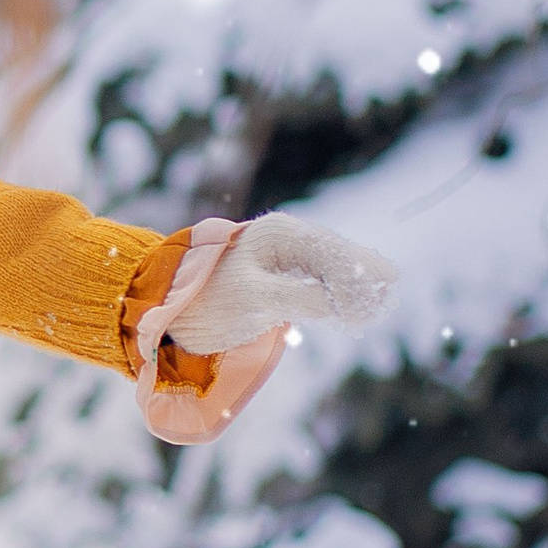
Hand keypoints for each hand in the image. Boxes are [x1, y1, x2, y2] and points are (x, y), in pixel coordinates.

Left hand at [172, 211, 397, 349]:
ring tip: (369, 313)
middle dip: (361, 280)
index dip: (355, 280)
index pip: (333, 252)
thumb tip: (341, 302)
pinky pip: (321, 277)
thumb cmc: (205, 302)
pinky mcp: (282, 272)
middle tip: (380, 305)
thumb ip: (299, 297)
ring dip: (353, 287)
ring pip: (334, 265)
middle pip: (340, 253)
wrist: (168, 307)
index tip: (362, 313)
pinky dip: (338, 292)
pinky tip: (350, 312)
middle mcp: (287, 236)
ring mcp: (286, 252)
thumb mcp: (253, 301)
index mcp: (280, 234)